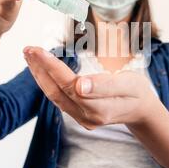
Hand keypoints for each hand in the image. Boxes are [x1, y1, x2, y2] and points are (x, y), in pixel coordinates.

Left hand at [23, 46, 160, 129]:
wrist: (140, 110)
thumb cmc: (136, 91)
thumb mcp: (129, 84)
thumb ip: (106, 85)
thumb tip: (80, 86)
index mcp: (100, 109)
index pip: (69, 85)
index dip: (52, 68)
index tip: (38, 51)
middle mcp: (87, 117)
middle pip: (57, 91)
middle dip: (40, 68)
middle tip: (28, 48)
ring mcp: (81, 119)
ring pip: (54, 96)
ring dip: (39, 75)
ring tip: (29, 55)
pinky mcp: (77, 116)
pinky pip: (57, 98)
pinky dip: (46, 81)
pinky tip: (40, 69)